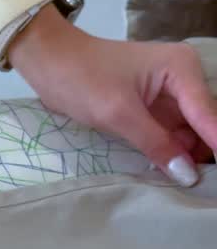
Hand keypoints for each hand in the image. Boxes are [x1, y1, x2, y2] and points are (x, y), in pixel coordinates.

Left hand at [9, 6, 216, 185]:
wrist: (49, 63)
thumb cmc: (81, 79)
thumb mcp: (118, 114)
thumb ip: (156, 144)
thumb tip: (188, 175)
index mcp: (182, 69)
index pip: (209, 116)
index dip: (216, 144)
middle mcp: (183, 79)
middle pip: (204, 124)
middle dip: (205, 152)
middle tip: (204, 186)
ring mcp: (168, 94)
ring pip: (189, 132)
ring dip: (188, 156)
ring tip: (191, 184)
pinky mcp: (151, 108)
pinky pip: (170, 134)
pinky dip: (171, 152)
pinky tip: (174, 174)